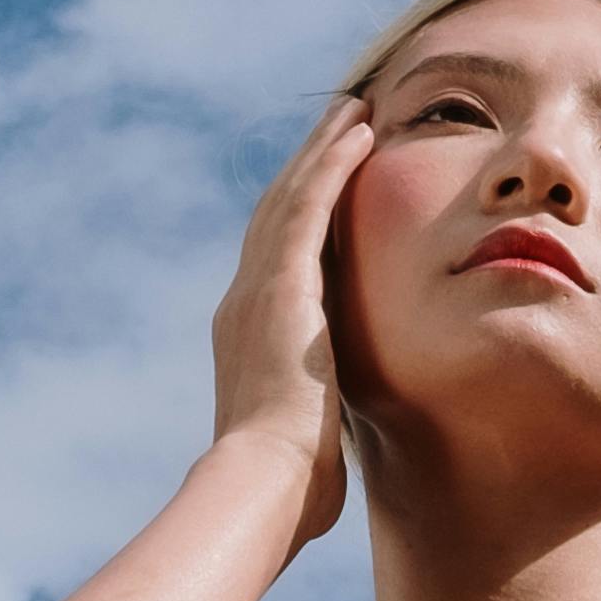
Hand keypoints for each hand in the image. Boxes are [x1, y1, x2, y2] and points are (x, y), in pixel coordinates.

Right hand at [211, 92, 373, 549]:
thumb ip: (318, 427)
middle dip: (307, 168)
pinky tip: (358, 131)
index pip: (277, 262)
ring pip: (291, 196)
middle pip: (276, 216)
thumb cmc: (289, 489)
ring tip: (352, 111)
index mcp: (249, 339)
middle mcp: (243, 303)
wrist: (264, 485)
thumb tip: (333, 454)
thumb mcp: (306, 446)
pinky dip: (331, 163)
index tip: (325, 189)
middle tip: (337, 126)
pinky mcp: (280, 283)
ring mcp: (257, 289)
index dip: (300, 219)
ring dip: (322, 149)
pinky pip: (308, 204)